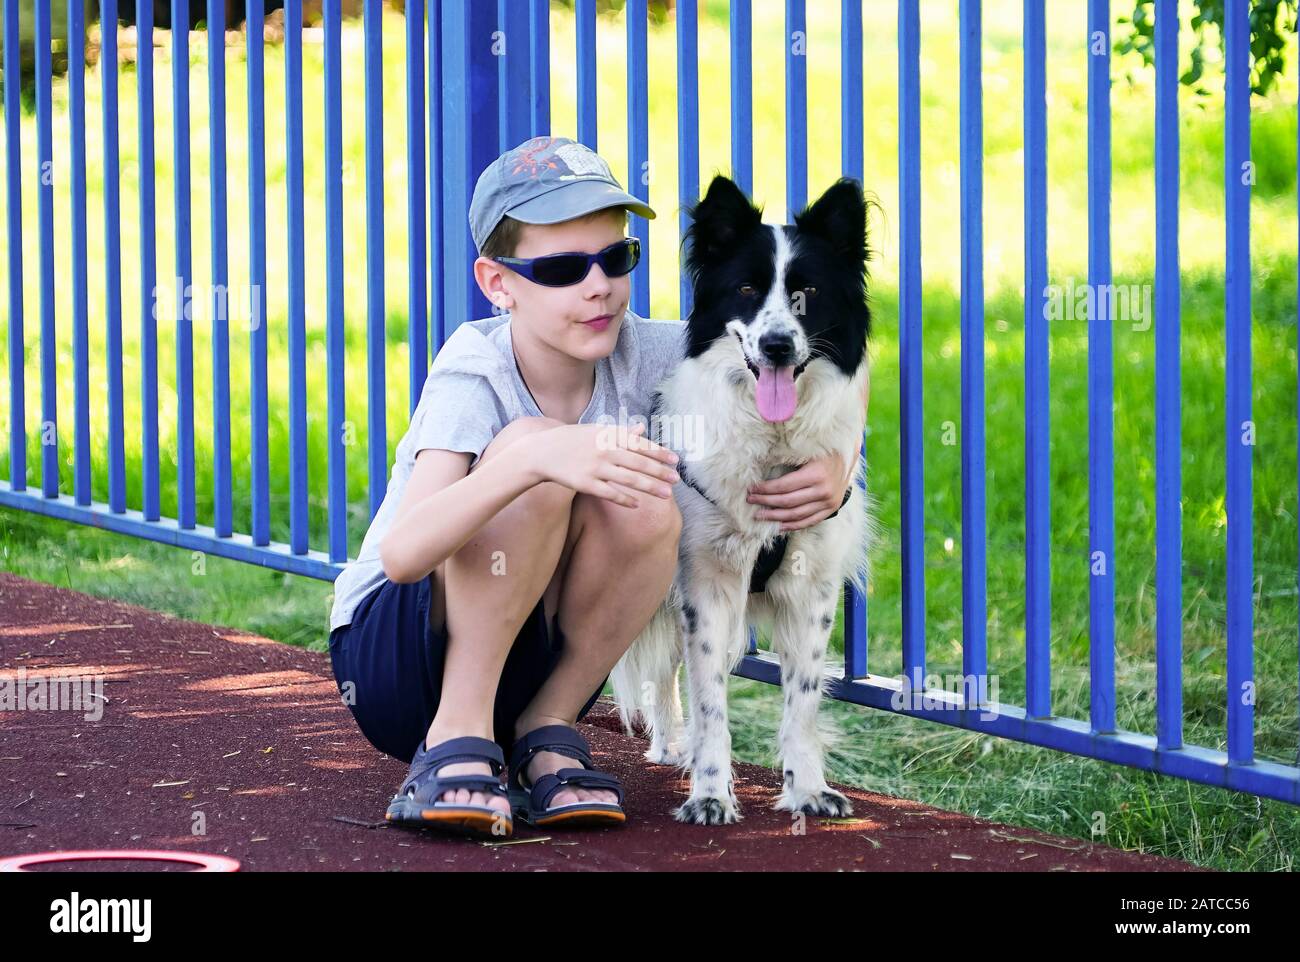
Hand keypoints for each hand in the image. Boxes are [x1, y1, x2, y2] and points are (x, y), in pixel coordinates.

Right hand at [524, 421, 679, 507]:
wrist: (541, 452)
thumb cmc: (571, 440)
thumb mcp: (595, 430)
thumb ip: (619, 432)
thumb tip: (641, 428)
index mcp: (608, 434)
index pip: (640, 444)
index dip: (660, 453)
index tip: (676, 460)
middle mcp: (604, 449)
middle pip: (639, 463)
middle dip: (660, 472)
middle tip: (677, 480)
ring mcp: (595, 467)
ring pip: (629, 479)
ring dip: (650, 488)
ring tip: (667, 495)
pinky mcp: (585, 483)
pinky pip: (610, 493)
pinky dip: (625, 499)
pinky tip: (638, 505)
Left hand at [747, 450, 851, 531]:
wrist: (849, 457)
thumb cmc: (823, 450)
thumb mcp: (807, 450)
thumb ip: (788, 458)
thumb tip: (762, 466)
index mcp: (816, 474)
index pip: (784, 486)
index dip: (765, 490)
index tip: (752, 490)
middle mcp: (824, 490)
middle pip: (788, 502)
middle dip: (766, 502)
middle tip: (750, 501)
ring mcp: (829, 502)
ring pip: (797, 515)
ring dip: (776, 517)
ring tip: (760, 515)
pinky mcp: (831, 509)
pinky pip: (809, 521)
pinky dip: (793, 525)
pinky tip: (779, 526)